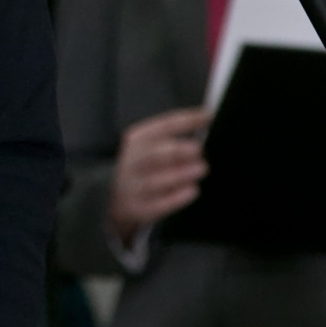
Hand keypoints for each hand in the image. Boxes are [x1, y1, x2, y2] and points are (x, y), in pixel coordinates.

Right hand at [109, 108, 210, 240]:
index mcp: (138, 140)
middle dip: (176, 150)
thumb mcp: (151, 145)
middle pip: (153, 155)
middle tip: (198, 149)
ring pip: (155, 181)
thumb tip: (207, 122)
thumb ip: (175, 136)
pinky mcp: (139, 209)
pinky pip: (158, 205)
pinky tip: (193, 190)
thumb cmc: (145, 165)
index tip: (208, 116)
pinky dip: (177, 198)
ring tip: (202, 168)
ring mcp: (134, 187)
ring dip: (180, 174)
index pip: (162, 126)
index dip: (186, 120)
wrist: (117, 197)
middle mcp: (133, 162)